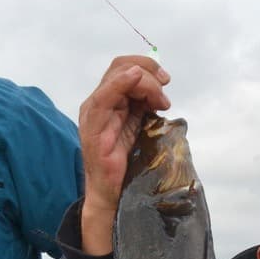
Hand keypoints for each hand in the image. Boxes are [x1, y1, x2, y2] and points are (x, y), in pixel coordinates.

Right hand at [77, 56, 170, 253]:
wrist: (111, 192)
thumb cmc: (126, 162)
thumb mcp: (139, 125)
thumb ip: (144, 105)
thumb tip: (161, 92)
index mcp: (109, 100)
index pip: (124, 67)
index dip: (147, 66)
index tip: (166, 81)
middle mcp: (98, 101)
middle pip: (121, 66)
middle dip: (149, 71)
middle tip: (165, 88)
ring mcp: (93, 113)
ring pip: (117, 77)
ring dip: (144, 82)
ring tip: (159, 102)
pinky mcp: (93, 127)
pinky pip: (104, 97)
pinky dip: (120, 83)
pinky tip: (134, 78)